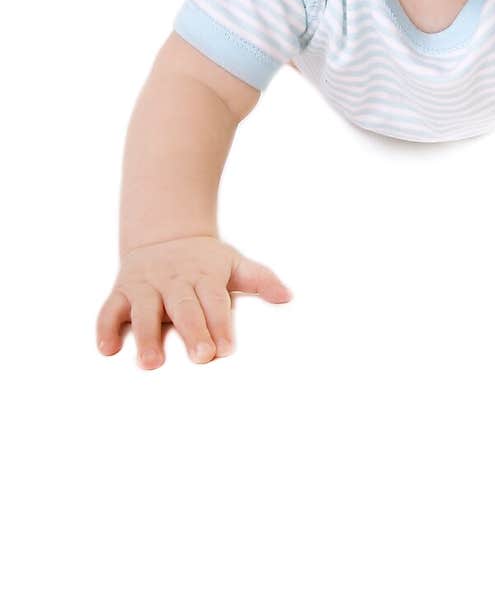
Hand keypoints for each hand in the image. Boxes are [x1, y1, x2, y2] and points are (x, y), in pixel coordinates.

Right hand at [96, 235, 291, 368]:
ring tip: (151, 364)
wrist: (164, 232)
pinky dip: (105, 329)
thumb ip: (261, 280)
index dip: (220, 324)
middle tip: (201, 357)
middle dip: (192, 331)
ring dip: (147, 337)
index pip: (214, 300)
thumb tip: (288, 296)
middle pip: (183, 307)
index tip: (227, 350)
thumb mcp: (234, 263)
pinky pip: (109, 310)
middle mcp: (173, 280)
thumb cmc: (205, 261)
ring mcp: (145, 285)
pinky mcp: (121, 291)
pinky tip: (108, 350)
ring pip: (143, 311)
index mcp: (204, 274)